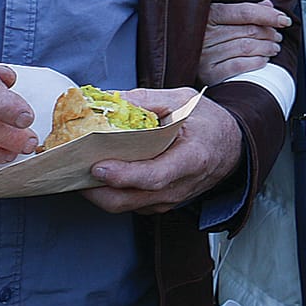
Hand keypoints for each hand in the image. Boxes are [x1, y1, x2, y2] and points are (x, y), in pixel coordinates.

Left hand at [83, 88, 241, 214]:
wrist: (233, 147)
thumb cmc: (209, 123)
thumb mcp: (184, 101)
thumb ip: (148, 100)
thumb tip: (109, 99)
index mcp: (192, 158)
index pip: (155, 176)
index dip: (124, 175)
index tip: (98, 166)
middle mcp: (180, 186)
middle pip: (130, 199)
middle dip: (96, 189)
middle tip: (72, 169)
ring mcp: (170, 200)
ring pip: (125, 206)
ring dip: (98, 192)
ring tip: (77, 171)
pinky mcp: (161, 204)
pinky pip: (129, 204)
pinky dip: (109, 193)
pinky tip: (97, 175)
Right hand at [199, 0, 290, 83]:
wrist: (183, 62)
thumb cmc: (206, 38)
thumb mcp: (221, 19)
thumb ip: (244, 11)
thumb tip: (268, 5)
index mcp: (209, 15)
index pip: (245, 12)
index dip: (269, 16)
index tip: (284, 20)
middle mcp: (205, 34)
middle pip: (249, 30)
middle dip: (269, 33)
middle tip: (278, 36)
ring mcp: (204, 54)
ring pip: (247, 47)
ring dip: (267, 48)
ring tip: (274, 48)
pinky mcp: (207, 73)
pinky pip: (238, 66)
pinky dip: (256, 62)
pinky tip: (263, 60)